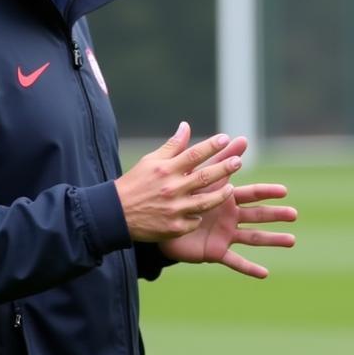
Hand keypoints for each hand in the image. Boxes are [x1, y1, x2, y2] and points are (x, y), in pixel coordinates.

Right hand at [114, 122, 243, 241]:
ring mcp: (174, 209)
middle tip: (238, 161)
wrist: (115, 214)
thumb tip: (186, 126)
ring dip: (221, 195)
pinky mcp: (174, 228)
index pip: (194, 154)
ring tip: (231, 189)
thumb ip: (172, 146)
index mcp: (166, 170)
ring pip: (206, 202)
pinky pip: (194, 222)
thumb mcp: (150, 161)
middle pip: (205, 177)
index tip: (225, 139)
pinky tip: (205, 212)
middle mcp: (172, 188)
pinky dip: (199, 217)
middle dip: (224, 168)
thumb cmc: (135, 183)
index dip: (212, 146)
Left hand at [158, 165, 296, 278]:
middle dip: (276, 215)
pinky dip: (249, 268)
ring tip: (291, 241)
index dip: (267, 192)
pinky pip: (235, 261)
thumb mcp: (203, 176)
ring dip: (272, 239)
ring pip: (253, 237)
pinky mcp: (216, 251)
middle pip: (258, 215)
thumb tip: (240, 138)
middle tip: (294, 214)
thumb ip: (221, 158)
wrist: (162, 220)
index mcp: (228, 199)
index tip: (284, 191)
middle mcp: (231, 217)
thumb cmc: (184, 196)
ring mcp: (226, 235)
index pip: (252, 194)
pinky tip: (264, 273)